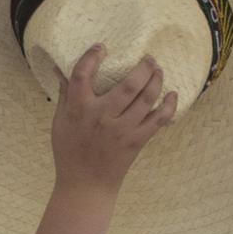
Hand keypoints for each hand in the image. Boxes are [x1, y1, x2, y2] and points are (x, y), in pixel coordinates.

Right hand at [48, 46, 179, 195]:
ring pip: (146, 98)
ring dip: (157, 80)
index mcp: (78, 110)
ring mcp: (121, 130)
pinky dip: (169, 105)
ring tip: (158, 70)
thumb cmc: (69, 153)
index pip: (83, 75)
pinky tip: (172, 95)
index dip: (92, 56)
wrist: (85, 186)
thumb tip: (60, 69)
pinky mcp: (136, 141)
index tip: (102, 47)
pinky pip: (159, 119)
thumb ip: (64, 95)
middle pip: (128, 84)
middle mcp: (102, 117)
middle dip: (143, 66)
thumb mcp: (60, 123)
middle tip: (148, 58)